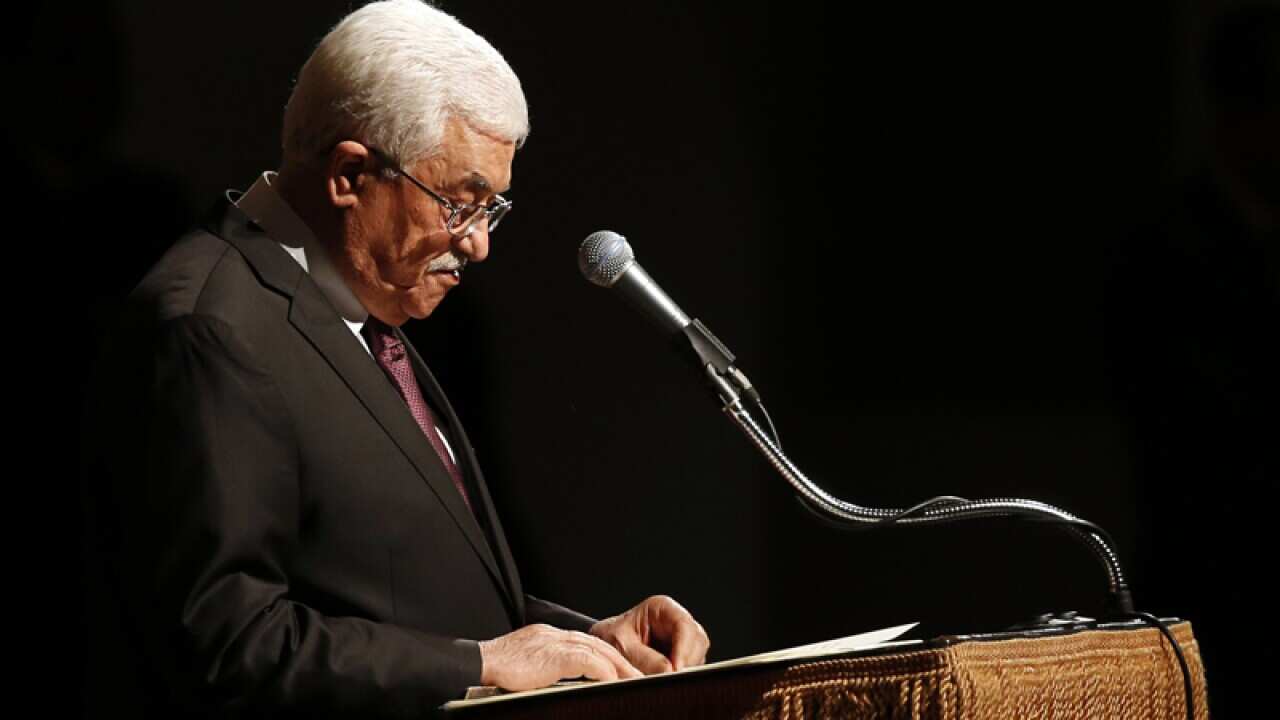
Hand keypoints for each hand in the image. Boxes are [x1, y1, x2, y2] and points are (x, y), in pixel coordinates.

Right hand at [478, 623, 642, 690]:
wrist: (478, 662)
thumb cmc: (495, 669)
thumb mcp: (525, 663)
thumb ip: (544, 667)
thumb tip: (559, 680)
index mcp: (548, 635)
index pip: (585, 642)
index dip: (605, 655)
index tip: (617, 667)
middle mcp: (555, 634)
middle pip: (598, 644)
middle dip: (620, 660)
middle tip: (637, 674)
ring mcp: (556, 642)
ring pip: (599, 651)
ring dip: (619, 667)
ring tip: (633, 681)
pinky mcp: (556, 656)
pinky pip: (590, 663)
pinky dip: (604, 673)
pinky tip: (613, 683)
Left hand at [589, 595, 709, 673]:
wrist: (601, 650)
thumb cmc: (609, 639)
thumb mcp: (622, 646)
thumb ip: (646, 658)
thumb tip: (670, 670)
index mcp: (662, 608)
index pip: (684, 625)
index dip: (684, 648)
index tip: (675, 669)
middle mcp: (675, 622)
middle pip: (697, 641)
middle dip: (685, 662)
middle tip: (670, 679)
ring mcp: (680, 640)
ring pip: (697, 657)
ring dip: (682, 671)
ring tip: (660, 679)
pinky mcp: (680, 657)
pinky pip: (690, 668)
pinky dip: (679, 677)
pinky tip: (663, 680)